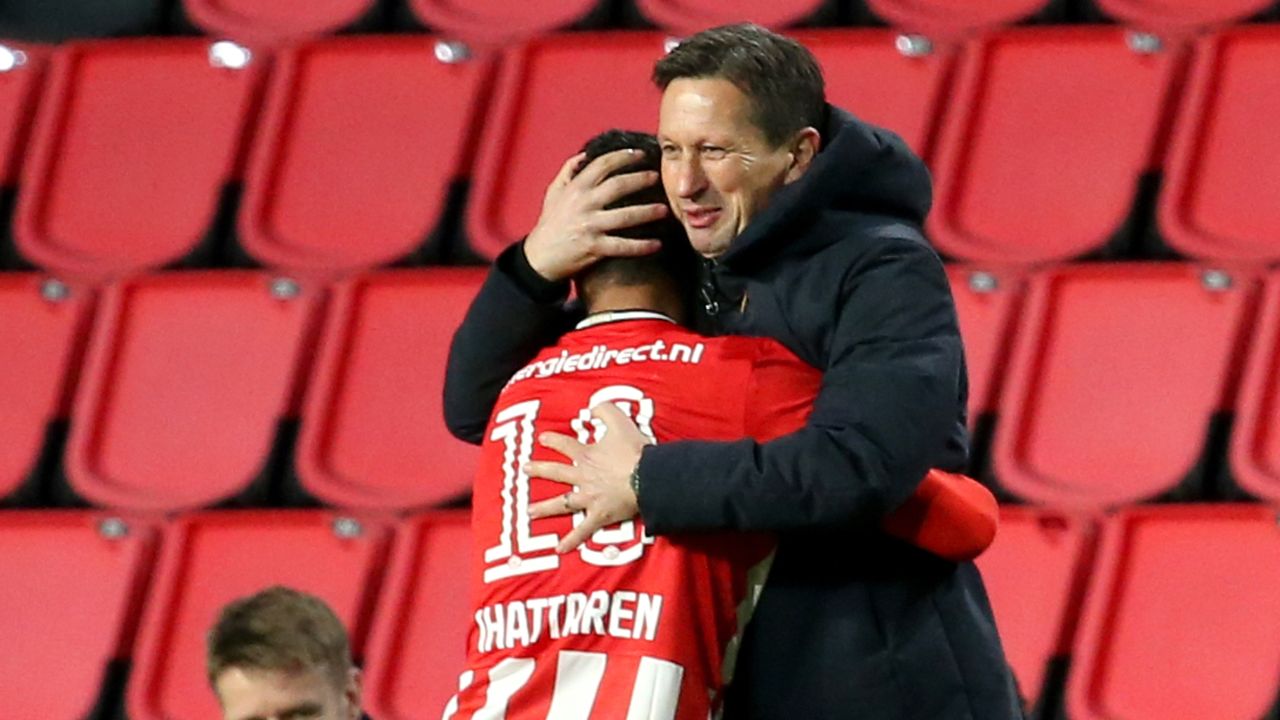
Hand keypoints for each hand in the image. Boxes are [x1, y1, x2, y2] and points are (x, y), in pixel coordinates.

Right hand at [524, 149, 667, 281]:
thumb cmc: (549, 224)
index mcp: (576, 188)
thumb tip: (584, 155)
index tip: (641, 154)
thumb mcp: (553, 193)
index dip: (623, 157)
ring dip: (648, 212)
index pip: (602, 165)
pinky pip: (623, 246)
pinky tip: (658, 244)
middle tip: (658, 176)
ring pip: (625, 216)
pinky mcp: (594, 248)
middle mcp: (584, 204)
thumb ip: (568, 171)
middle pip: (618, 186)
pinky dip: (641, 246)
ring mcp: (590, 226)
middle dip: (641, 179)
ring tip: (665, 209)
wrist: (539, 258)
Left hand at [526, 402, 652, 551]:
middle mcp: (583, 477)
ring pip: (562, 503)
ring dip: (545, 508)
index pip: (565, 445)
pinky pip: (583, 530)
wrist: (648, 477)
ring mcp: (589, 498)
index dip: (553, 440)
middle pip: (556, 473)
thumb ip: (604, 410)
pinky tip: (559, 549)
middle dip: (539, 470)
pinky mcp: (599, 515)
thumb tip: (592, 408)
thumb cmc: (635, 451)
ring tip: (530, 512)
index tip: (542, 439)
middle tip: (524, 469)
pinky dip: (572, 541)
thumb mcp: (620, 421)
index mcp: (587, 455)